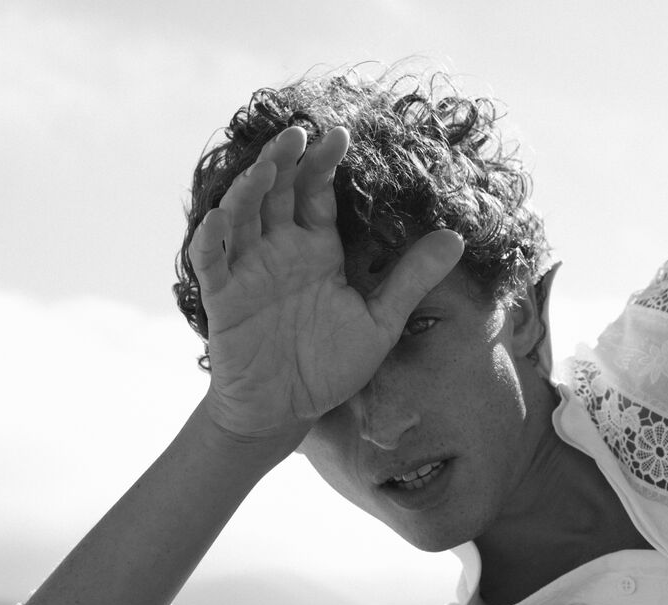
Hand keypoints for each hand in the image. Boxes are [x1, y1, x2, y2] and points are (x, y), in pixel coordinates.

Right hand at [188, 125, 462, 439]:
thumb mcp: (381, 321)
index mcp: (316, 248)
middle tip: (299, 133)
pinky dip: (211, 238)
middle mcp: (279, 249)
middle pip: (276, 192)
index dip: (324, 163)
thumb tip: (457, 238)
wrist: (288, 408)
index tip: (340, 134)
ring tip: (266, 165)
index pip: (316, 193)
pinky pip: (210, 261)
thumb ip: (412, 278)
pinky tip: (220, 217)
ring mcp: (248, 269)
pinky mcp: (222, 297)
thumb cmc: (331, 364)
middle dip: (285, 161)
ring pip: (241, 215)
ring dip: (249, 188)